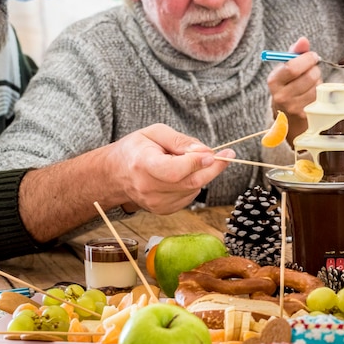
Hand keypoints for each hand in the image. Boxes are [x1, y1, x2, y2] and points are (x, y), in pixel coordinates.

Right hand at [109, 124, 232, 213]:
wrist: (115, 175)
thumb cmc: (136, 149)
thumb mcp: (154, 132)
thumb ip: (180, 141)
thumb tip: (205, 151)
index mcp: (143, 165)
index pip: (173, 170)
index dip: (195, 163)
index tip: (213, 154)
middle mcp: (148, 188)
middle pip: (190, 182)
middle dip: (213, 169)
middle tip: (228, 155)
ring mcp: (156, 203)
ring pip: (193, 188)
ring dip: (200, 174)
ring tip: (187, 161)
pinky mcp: (164, 210)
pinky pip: (190, 196)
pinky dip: (192, 183)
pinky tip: (181, 175)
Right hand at [267, 37, 321, 142]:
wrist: (287, 118)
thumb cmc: (288, 87)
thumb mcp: (286, 70)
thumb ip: (294, 53)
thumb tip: (303, 40)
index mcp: (273, 81)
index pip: (292, 68)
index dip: (306, 59)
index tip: (313, 56)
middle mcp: (281, 96)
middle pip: (308, 76)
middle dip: (315, 69)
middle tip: (313, 68)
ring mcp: (294, 108)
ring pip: (316, 86)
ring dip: (318, 81)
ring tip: (311, 83)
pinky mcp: (305, 115)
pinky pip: (320, 97)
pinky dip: (320, 92)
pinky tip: (314, 93)